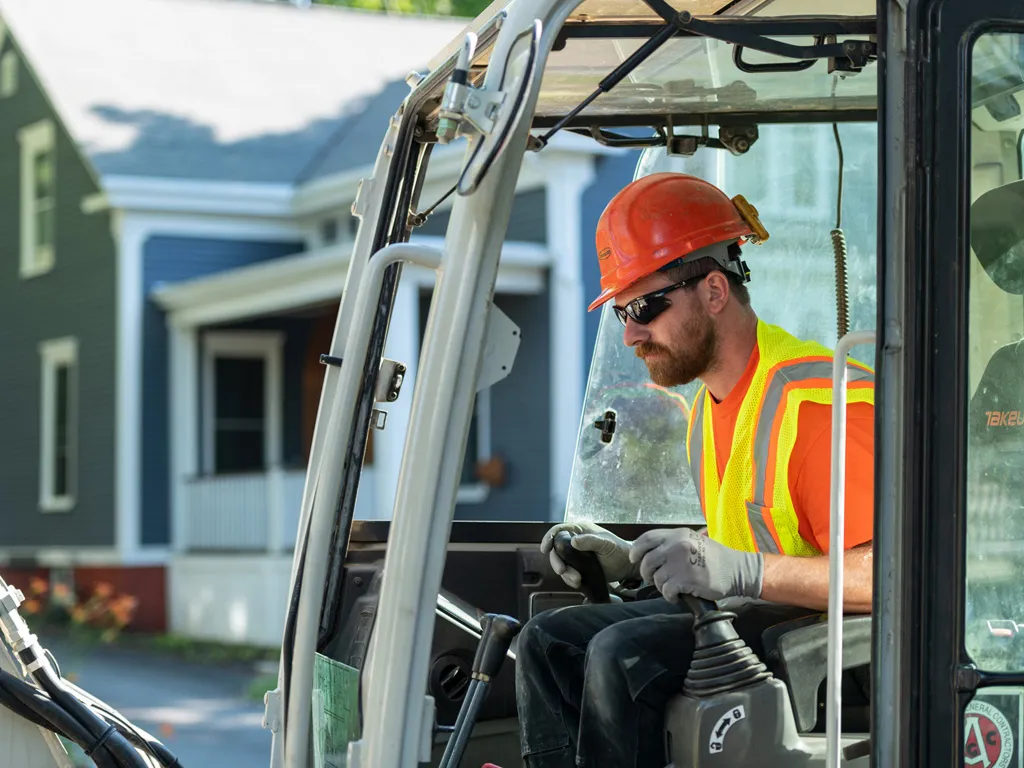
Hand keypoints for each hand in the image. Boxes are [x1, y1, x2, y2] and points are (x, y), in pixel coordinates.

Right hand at [540, 521, 638, 588]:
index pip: (559, 530)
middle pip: (556, 549)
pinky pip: (567, 573)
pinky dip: (569, 579)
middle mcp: (574, 541)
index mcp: (580, 530)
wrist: (627, 566)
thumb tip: (573, 541)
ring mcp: (575, 555)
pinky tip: (578, 583)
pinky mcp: (578, 567)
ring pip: (561, 563)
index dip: (549, 538)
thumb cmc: (619, 550)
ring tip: (577, 580)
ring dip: (565, 573)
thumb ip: (590, 541)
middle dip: (557, 561)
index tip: (545, 549)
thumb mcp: (606, 544)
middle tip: (562, 571)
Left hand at [628, 528, 763, 602]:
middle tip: (655, 578)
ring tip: (672, 587)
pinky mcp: (685, 580)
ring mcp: (680, 563)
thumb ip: (672, 543)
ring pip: (656, 578)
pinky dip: (669, 596)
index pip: (647, 539)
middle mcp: (676, 546)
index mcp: (677, 535)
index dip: (636, 550)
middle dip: (647, 573)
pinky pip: (666, 591)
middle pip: (647, 561)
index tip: (634, 559)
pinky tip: (677, 595)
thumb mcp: (693, 540)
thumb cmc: (715, 557)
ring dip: (661, 586)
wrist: (737, 570)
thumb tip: (649, 552)